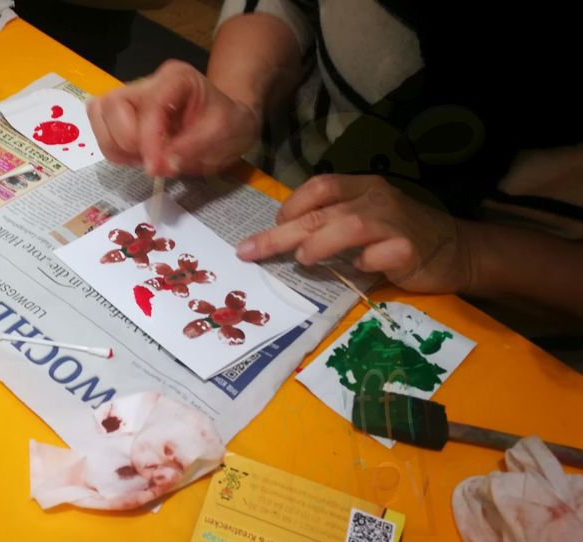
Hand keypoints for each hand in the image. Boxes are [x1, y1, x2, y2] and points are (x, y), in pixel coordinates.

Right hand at [87, 60, 260, 177]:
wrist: (228, 124)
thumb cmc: (228, 125)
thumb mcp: (223, 135)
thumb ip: (191, 148)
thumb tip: (160, 164)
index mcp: (176, 78)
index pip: (148, 105)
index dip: (148, 139)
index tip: (158, 168)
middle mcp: (147, 82)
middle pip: (112, 105)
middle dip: (127, 141)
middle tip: (154, 161)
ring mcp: (131, 97)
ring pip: (99, 115)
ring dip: (117, 147)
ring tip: (145, 159)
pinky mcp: (122, 115)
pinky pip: (101, 130)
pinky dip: (115, 150)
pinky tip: (139, 158)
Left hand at [236, 174, 475, 292]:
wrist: (457, 250)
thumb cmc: (399, 236)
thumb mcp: (363, 220)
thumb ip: (330, 223)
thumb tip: (284, 236)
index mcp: (362, 187)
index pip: (318, 186)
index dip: (290, 207)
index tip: (272, 227)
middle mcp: (376, 198)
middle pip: (321, 212)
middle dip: (280, 234)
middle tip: (251, 251)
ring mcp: (395, 221)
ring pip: (348, 226)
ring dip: (319, 244)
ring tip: (304, 260)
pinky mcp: (410, 248)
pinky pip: (380, 254)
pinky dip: (364, 262)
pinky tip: (361, 269)